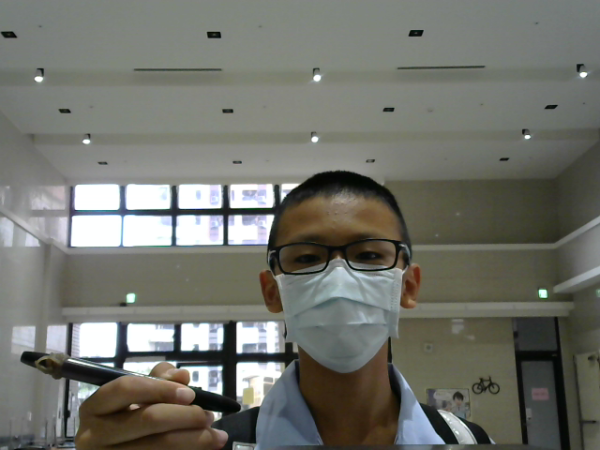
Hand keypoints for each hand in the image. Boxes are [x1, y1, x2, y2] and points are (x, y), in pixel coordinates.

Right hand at [75, 362, 228, 448]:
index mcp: (95, 407)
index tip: (190, 394)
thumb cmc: (127, 416)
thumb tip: (182, 375)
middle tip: (208, 416)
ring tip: (215, 435)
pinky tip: (204, 448)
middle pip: (147, 419)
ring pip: (158, 447)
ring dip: (195, 439)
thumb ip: (159, 380)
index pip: (126, 388)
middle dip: (186, 416)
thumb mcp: (138, 395)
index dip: (160, 388)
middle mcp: (93, 435)